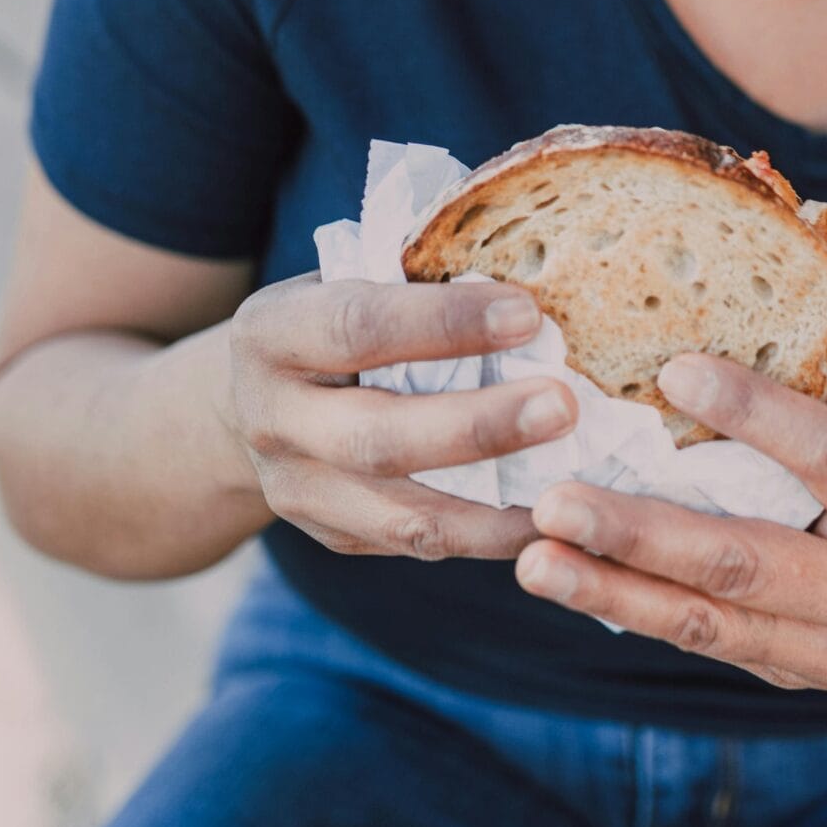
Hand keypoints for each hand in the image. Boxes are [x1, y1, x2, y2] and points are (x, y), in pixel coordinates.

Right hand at [223, 272, 577, 561]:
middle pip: (378, 438)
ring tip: (572, 484)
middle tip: (563, 406)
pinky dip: (489, 535)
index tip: (528, 313)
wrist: (253, 397)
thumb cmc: (336, 316)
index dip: (444, 323)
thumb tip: (536, 290)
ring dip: (495, 505)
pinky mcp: (332, 536)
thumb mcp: (350, 281)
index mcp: (272, 334)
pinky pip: (418, 545)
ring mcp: (296, 490)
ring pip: (402, 515)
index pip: (359, 328)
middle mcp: (271, 419)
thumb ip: (416, 285)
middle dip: (478, 426)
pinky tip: (547, 515)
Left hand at [517, 352, 826, 708]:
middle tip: (556, 501)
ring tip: (534, 560)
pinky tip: (569, 579)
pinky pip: (699, 641)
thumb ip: (824, 419)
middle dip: (641, 534)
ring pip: (704, 622)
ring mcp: (826, 650)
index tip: (676, 369)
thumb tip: (709, 344)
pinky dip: (629, 608)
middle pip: (744, 561)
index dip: (757, 413)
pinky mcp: (785, 675)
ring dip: (609, 590)